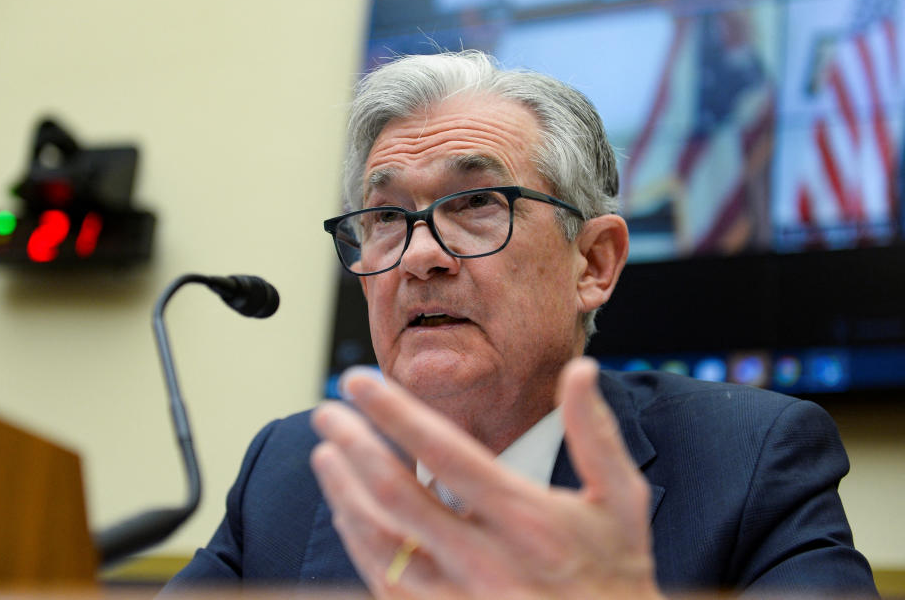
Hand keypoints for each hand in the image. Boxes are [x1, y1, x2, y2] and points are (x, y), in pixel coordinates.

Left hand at [309, 358, 662, 598]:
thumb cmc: (617, 575)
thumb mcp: (621, 501)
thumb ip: (595, 434)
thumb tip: (581, 369)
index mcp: (527, 520)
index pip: (444, 453)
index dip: (394, 412)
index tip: (359, 382)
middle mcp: (486, 561)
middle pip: (396, 495)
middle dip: (352, 445)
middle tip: (326, 413)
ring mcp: (459, 598)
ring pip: (378, 543)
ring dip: (343, 494)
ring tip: (326, 455)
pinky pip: (384, 582)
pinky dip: (358, 542)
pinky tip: (348, 514)